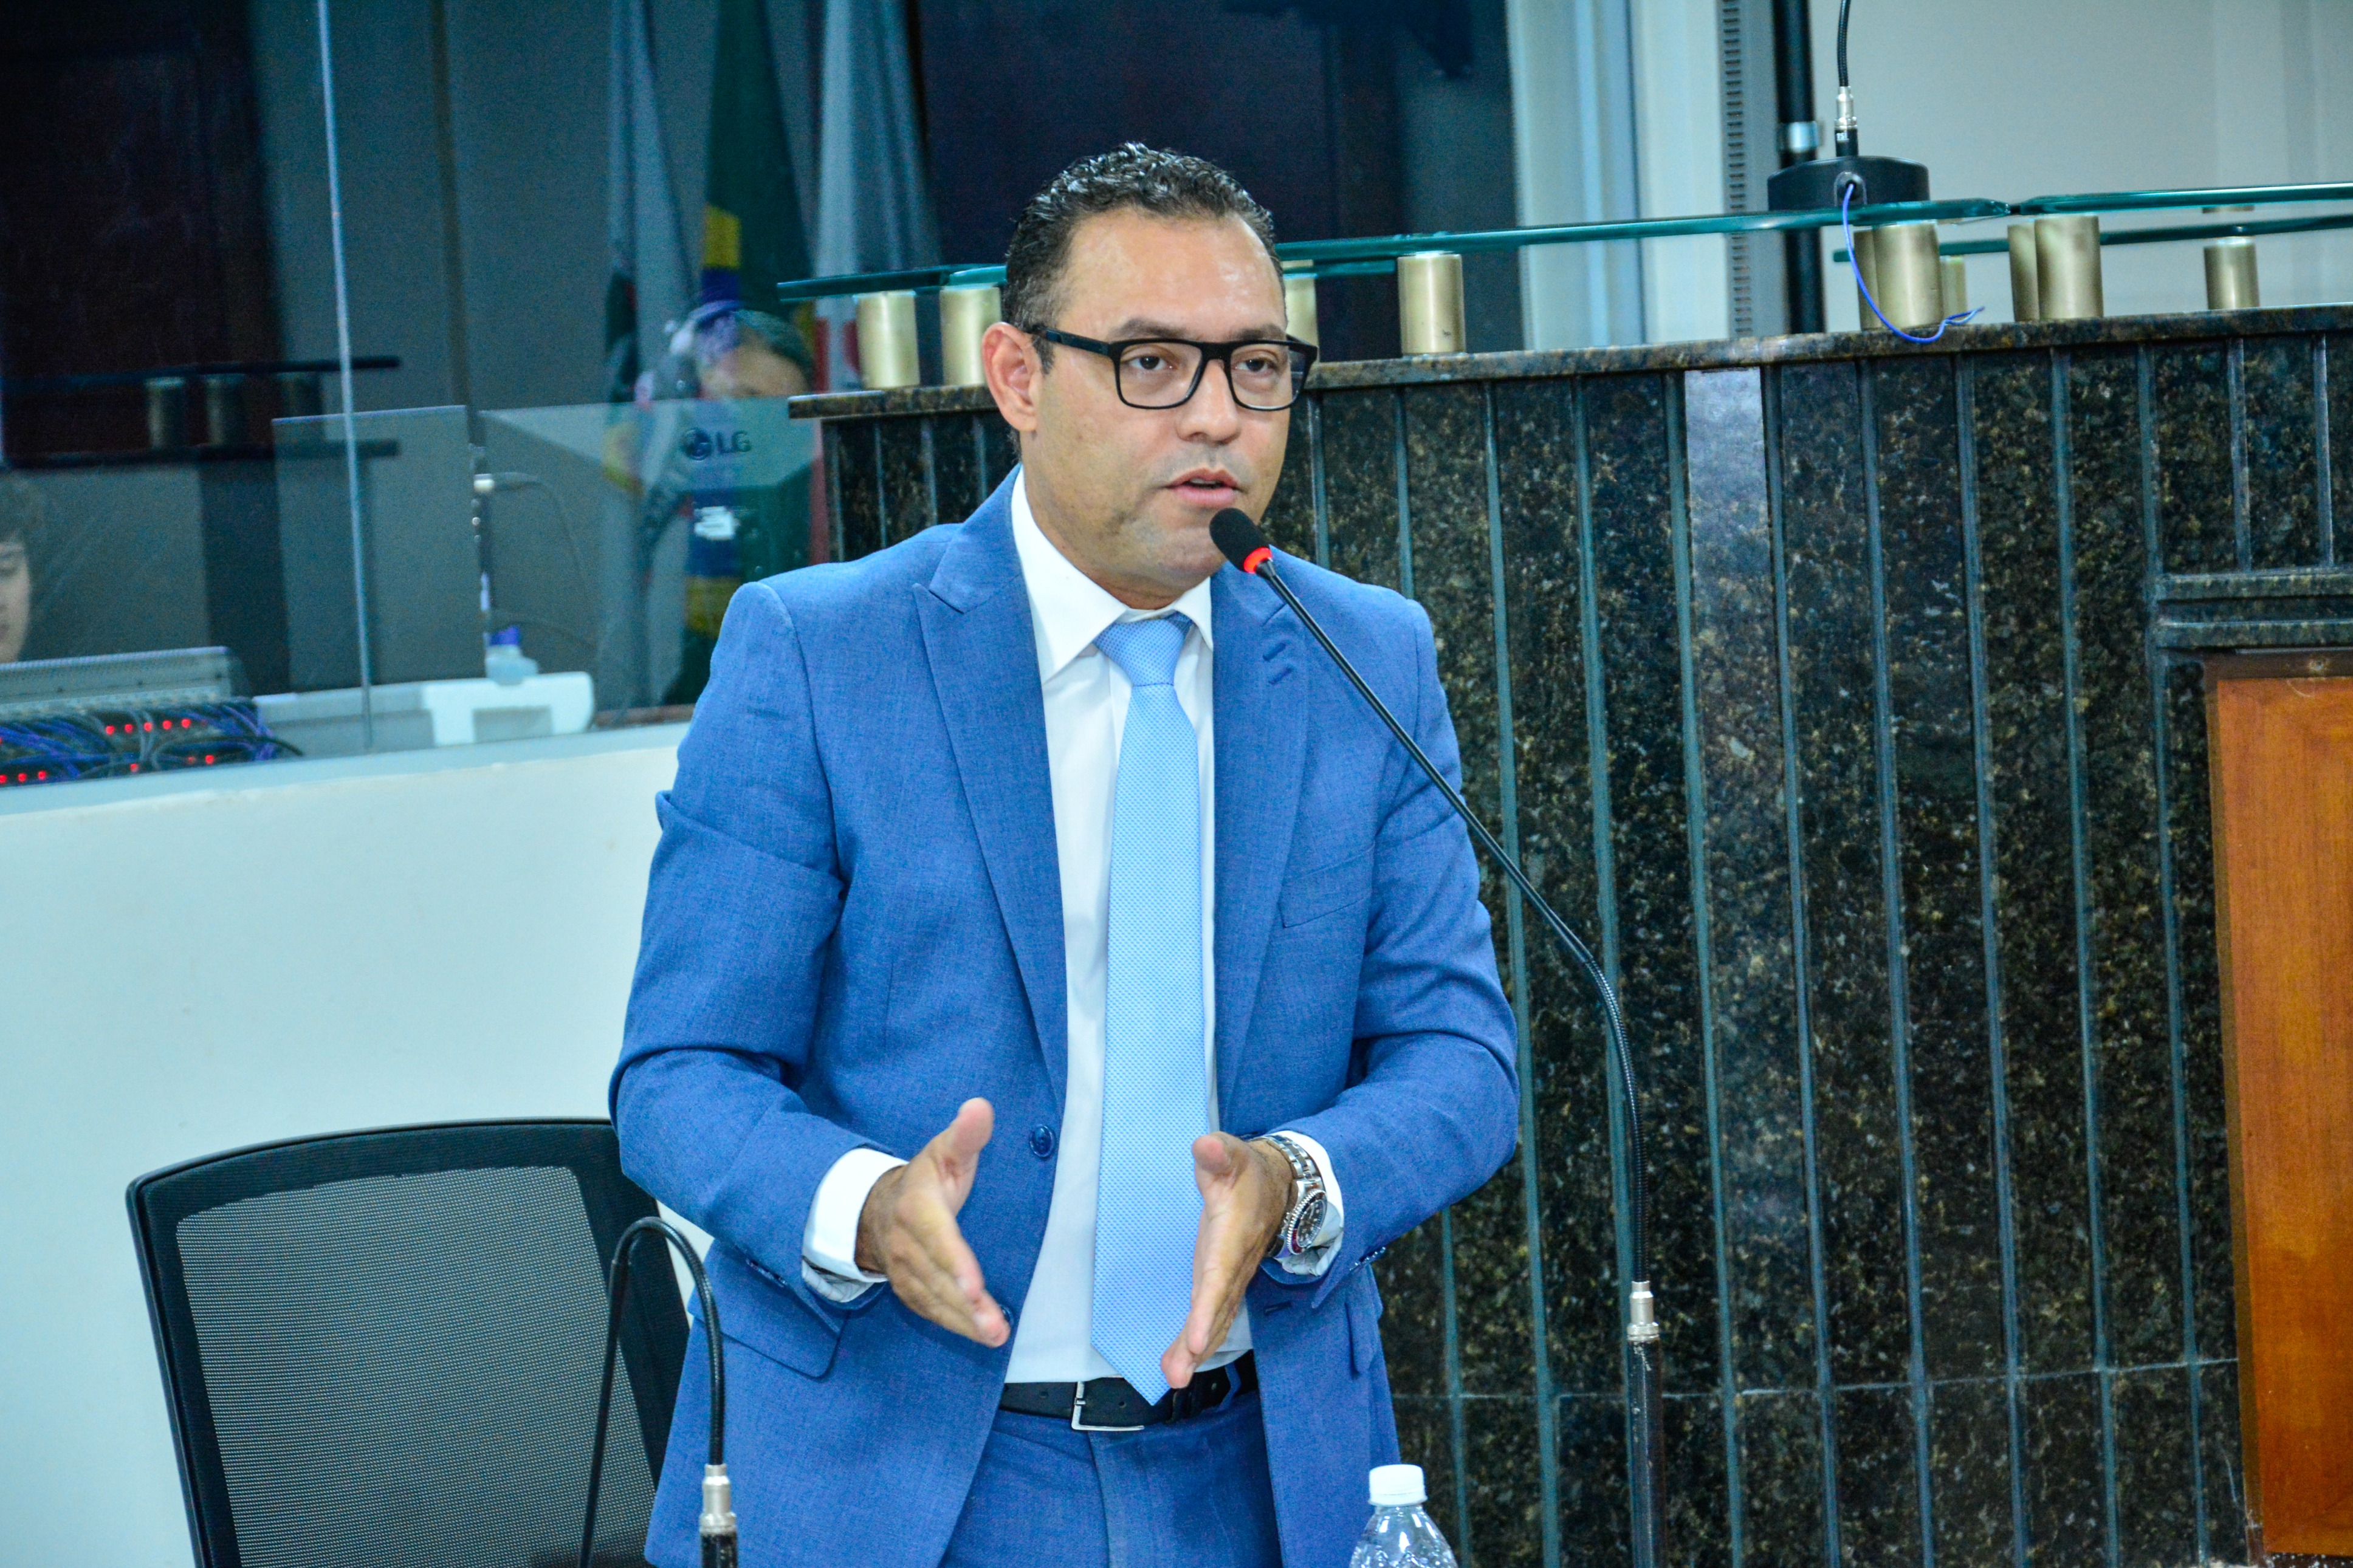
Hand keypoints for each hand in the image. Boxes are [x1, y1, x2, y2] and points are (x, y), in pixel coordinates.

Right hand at [856, 1098, 1008, 1346]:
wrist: (874, 1208)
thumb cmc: (925, 1178)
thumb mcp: (944, 1150)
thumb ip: (966, 1134)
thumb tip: (981, 1106)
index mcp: (917, 1207)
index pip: (937, 1238)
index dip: (954, 1262)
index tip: (974, 1284)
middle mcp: (905, 1244)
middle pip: (937, 1277)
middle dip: (965, 1303)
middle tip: (994, 1326)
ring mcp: (903, 1270)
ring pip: (933, 1300)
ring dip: (963, 1322)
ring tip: (994, 1336)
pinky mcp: (908, 1290)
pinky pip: (929, 1311)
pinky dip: (953, 1326)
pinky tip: (979, 1336)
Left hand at [1162, 1133, 1292, 1388]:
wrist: (1276, 1187)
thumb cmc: (1245, 1172)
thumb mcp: (1231, 1155)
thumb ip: (1218, 1154)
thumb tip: (1206, 1145)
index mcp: (1232, 1238)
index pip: (1219, 1277)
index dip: (1207, 1309)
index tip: (1196, 1339)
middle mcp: (1233, 1266)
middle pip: (1216, 1310)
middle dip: (1199, 1343)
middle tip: (1177, 1375)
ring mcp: (1230, 1278)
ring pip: (1215, 1319)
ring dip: (1196, 1351)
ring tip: (1173, 1377)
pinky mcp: (1223, 1283)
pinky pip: (1213, 1317)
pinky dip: (1198, 1342)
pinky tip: (1180, 1363)